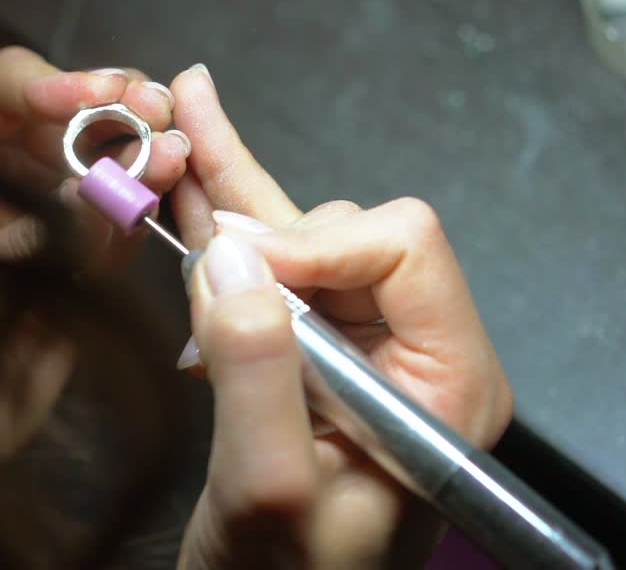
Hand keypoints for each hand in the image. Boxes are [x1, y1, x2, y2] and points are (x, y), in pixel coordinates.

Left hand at [0, 46, 189, 460]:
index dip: (54, 84)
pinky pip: (117, 214)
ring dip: (142, 148)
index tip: (103, 96)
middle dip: (114, 108)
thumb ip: (43, 239)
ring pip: (99, 157)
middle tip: (160, 114)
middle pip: (62, 114)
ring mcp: (39, 211)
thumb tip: (109, 191)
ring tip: (177, 153)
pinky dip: (146, 201)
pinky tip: (169, 187)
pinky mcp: (77, 252)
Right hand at [167, 64, 512, 567]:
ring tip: (180, 135)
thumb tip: (232, 257)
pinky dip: (226, 223)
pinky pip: (268, 270)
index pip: (403, 249)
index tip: (234, 266)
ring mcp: (360, 351)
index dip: (315, 243)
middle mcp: (412, 353)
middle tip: (182, 154)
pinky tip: (195, 174)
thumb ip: (257, 376)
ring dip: (235, 202)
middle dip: (265, 219)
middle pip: (349, 234)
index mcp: (446, 383)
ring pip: (302, 240)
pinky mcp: (309, 355)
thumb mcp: (269, 490)